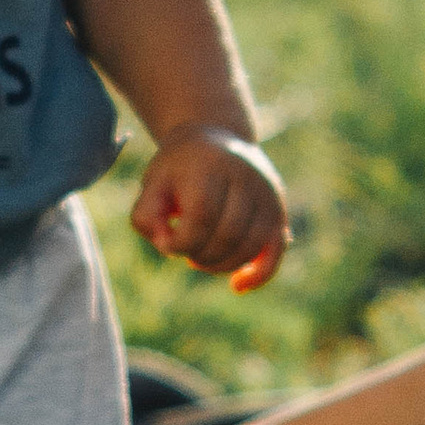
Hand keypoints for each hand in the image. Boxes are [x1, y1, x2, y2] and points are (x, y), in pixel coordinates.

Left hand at [130, 126, 288, 291]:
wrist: (214, 137)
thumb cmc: (178, 169)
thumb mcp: (152, 183)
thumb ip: (146, 215)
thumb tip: (168, 245)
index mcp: (212, 164)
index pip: (202, 217)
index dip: (180, 242)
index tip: (166, 241)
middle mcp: (247, 175)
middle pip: (227, 235)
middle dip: (200, 255)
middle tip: (186, 250)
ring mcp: (268, 193)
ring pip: (250, 247)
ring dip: (221, 265)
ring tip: (201, 257)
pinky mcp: (279, 210)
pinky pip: (276, 250)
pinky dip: (259, 274)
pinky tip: (237, 286)